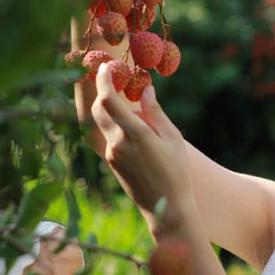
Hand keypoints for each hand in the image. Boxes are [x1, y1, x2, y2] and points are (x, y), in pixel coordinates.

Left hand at [91, 64, 192, 233]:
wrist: (166, 207)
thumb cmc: (176, 171)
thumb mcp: (172, 138)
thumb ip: (155, 112)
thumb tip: (145, 89)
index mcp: (134, 134)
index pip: (108, 100)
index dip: (103, 80)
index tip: (105, 66)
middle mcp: (117, 143)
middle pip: (98, 109)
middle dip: (101, 91)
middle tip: (110, 77)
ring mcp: (111, 154)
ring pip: (100, 123)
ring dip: (106, 108)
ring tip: (121, 99)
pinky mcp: (111, 163)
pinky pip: (107, 136)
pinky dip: (112, 124)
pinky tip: (127, 123)